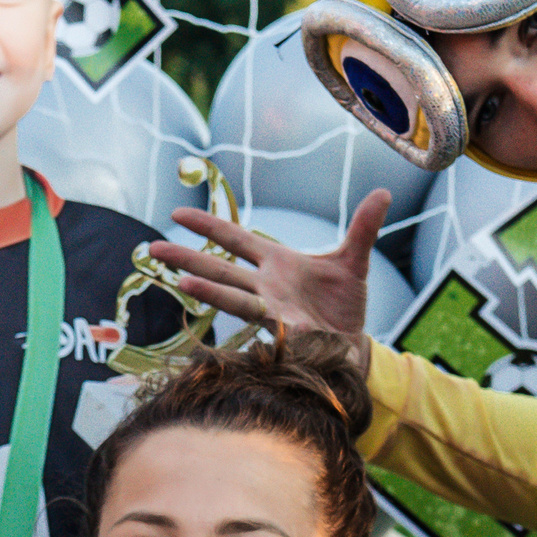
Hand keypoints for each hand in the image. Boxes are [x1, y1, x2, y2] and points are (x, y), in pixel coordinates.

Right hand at [146, 189, 390, 339]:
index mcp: (275, 263)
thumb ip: (364, 228)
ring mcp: (273, 311)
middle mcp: (265, 287)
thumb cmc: (344, 304)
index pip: (233, 239)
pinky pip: (271, 327)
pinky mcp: (289, 333)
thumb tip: (384, 193)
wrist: (354, 344)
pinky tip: (246, 320)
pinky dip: (260, 323)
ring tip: (182, 284)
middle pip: (219, 268)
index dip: (207, 225)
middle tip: (153, 249)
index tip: (176, 214)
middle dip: (187, 259)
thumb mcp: (354, 261)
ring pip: (234, 298)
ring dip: (209, 291)